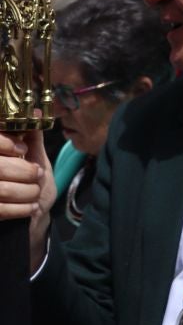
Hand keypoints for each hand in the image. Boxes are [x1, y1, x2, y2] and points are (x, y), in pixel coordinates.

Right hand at [0, 132, 54, 270]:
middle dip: (24, 172)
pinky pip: (2, 210)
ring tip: (36, 192)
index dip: (4, 143)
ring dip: (27, 192)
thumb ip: (31, 137)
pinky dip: (22, 209)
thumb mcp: (33, 155)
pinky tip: (32, 207)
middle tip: (37, 174)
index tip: (22, 149)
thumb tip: (37, 113)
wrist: (31, 211)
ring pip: (2, 190)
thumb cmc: (30, 179)